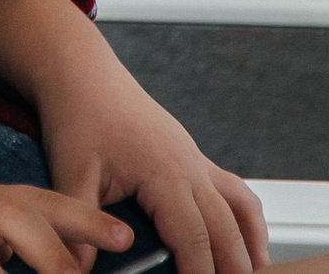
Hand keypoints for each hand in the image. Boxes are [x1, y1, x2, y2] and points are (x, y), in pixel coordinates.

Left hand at [35, 64, 270, 273]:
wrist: (83, 74)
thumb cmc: (78, 117)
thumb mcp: (70, 174)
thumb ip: (80, 226)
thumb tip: (77, 268)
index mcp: (165, 172)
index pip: (194, 238)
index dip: (200, 273)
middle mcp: (189, 165)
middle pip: (226, 228)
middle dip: (234, 266)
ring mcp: (195, 158)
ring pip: (239, 206)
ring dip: (250, 243)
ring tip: (257, 273)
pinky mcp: (192, 155)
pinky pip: (233, 188)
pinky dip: (246, 216)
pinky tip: (247, 237)